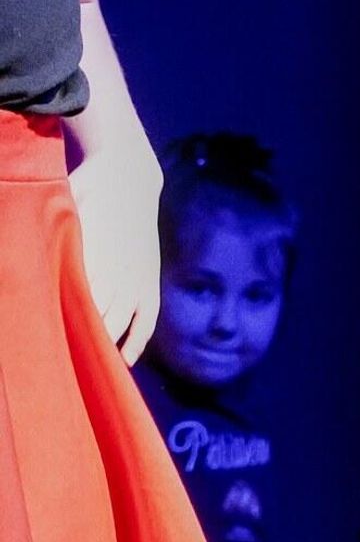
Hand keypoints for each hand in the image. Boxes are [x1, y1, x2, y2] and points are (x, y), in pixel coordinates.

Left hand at [69, 147, 162, 364]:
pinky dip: (136, 342)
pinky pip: (146, 320)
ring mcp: (137, 276)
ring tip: (88, 365)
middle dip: (83, 337)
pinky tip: (124, 360)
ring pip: (121, 321)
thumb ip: (54, 232)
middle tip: (64, 360)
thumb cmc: (84, 191)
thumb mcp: (65, 204)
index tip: (51, 337)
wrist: (127, 177)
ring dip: (105, 343)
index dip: (67, 319)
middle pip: (98, 314)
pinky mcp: (148, 280)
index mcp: (95, 249)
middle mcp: (119, 267)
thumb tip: (29, 254)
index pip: (79, 295)